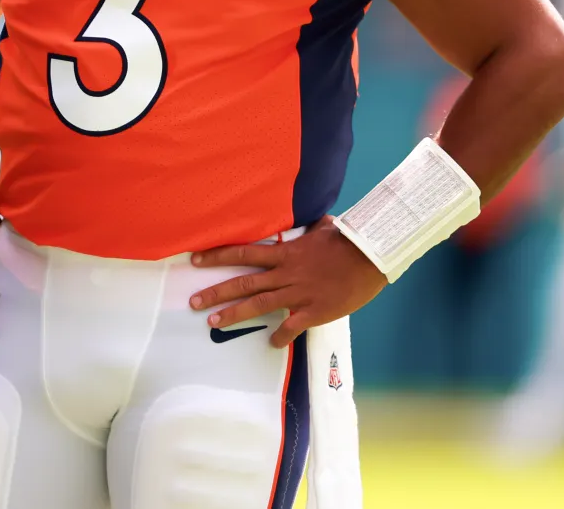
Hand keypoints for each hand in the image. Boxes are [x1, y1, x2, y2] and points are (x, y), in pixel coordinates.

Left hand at [189, 217, 386, 347]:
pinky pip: (290, 327)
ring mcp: (297, 293)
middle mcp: (285, 273)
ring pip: (258, 305)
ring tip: (213, 322)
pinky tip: (271, 344)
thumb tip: (319, 220)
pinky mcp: (313, 311)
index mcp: (284, 253)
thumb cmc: (348, 241)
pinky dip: (279, 336)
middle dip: (216, 292)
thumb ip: (313, 228)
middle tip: (193, 302)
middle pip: (243, 283)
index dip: (217, 256)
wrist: (370, 258)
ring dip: (233, 314)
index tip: (195, 260)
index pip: (243, 253)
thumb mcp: (325, 229)